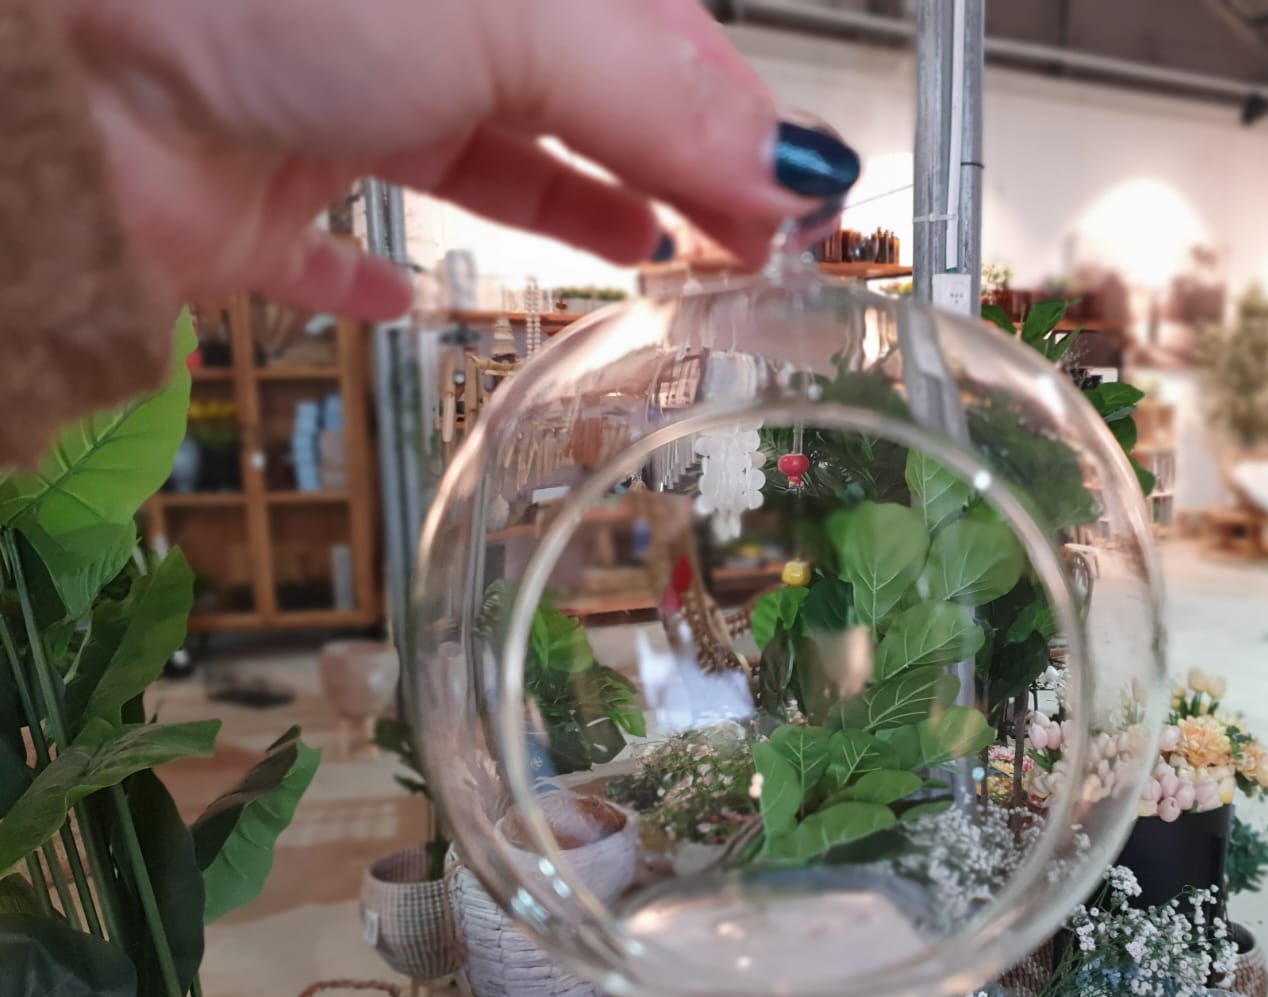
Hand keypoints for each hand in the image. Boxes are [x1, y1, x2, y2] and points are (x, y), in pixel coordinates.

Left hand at [66, 0, 859, 318]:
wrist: (64, 46)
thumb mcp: (523, 19)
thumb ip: (666, 98)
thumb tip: (798, 169)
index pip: (660, 48)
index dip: (737, 132)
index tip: (798, 216)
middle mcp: (427, 25)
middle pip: (584, 107)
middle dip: (671, 176)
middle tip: (747, 255)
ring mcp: (336, 105)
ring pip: (482, 168)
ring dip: (567, 215)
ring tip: (645, 264)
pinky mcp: (256, 197)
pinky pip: (330, 250)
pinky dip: (373, 284)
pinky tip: (411, 302)